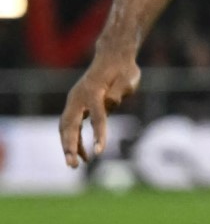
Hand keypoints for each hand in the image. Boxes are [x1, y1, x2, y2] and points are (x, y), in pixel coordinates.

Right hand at [59, 52, 141, 167]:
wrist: (113, 58)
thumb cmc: (124, 70)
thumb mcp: (128, 78)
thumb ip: (119, 90)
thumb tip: (110, 104)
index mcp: (93, 91)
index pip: (97, 117)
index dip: (98, 135)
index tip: (100, 153)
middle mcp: (79, 97)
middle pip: (70, 124)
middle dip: (70, 146)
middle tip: (72, 165)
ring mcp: (75, 101)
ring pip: (66, 127)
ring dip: (69, 146)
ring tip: (74, 165)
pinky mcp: (77, 106)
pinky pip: (71, 126)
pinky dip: (74, 140)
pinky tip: (83, 155)